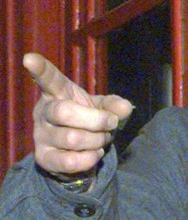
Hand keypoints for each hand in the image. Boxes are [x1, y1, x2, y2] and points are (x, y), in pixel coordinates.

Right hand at [25, 53, 133, 176]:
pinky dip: (90, 158)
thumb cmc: (88, 121)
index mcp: (58, 93)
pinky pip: (69, 161)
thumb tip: (125, 108)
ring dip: (97, 140)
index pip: (48, 79)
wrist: (78, 151)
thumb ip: (114, 104)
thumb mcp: (103, 107)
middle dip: (96, 120)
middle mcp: (44, 112)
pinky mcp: (44, 159)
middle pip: (65, 112)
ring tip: (102, 139)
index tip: (29, 58)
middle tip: (110, 123)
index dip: (40, 69)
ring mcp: (41, 136)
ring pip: (71, 138)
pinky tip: (94, 154)